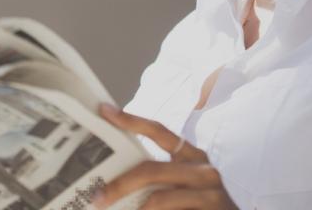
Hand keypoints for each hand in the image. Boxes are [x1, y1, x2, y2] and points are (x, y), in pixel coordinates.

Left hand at [91, 102, 237, 208]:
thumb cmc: (201, 206)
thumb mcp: (182, 187)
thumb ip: (159, 180)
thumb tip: (117, 182)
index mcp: (191, 156)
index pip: (159, 131)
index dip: (131, 120)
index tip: (105, 110)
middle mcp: (202, 167)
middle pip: (152, 169)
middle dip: (121, 183)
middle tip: (98, 196)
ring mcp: (210, 189)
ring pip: (159, 196)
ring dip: (133, 208)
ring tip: (111, 209)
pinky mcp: (213, 206)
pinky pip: (172, 209)